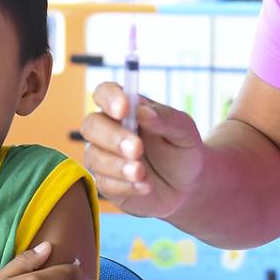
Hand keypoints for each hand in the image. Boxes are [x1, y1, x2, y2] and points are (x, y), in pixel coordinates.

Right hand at [79, 82, 202, 217]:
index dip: (109, 98)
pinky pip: (104, 184)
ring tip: (141, 173)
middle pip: (91, 125)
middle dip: (112, 137)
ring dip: (117, 166)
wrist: (187, 186)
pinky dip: (125, 186)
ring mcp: (104, 157)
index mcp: (125, 109)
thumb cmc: (182, 150)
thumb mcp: (184, 131)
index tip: (124, 109)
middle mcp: (108, 130)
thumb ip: (166, 119)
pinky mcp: (107, 184)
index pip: (104, 93)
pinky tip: (145, 186)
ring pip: (94, 157)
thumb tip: (144, 112)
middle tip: (137, 149)